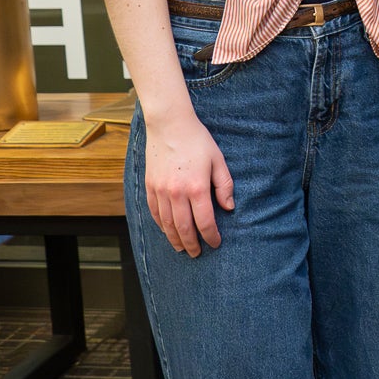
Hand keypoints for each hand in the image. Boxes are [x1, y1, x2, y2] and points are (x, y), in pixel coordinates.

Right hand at [142, 110, 234, 256]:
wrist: (170, 125)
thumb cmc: (198, 141)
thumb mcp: (218, 160)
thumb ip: (224, 186)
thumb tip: (229, 208)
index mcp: (197, 188)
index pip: (205, 221)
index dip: (211, 236)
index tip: (216, 243)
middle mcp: (176, 193)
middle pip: (184, 228)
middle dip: (192, 244)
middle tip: (198, 254)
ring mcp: (160, 191)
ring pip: (167, 224)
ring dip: (175, 239)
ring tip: (182, 248)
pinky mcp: (149, 187)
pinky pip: (154, 213)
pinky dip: (161, 226)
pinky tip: (167, 231)